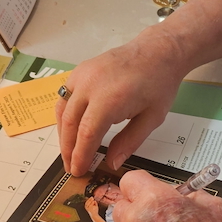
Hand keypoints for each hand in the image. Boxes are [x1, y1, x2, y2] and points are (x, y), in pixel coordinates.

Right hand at [56, 37, 185, 176]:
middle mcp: (90, 85)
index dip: (80, 155)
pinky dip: (64, 115)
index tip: (78, 170)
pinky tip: (70, 129)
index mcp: (109, 99)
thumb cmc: (159, 83)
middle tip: (70, 167)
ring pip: (63, 110)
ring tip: (69, 152)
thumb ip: (130, 142)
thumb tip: (112, 162)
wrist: (157, 51)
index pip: (86, 134)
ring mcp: (82, 75)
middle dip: (68, 149)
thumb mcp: (152, 118)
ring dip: (63, 134)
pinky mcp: (80, 70)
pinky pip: (65, 96)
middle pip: (70, 124)